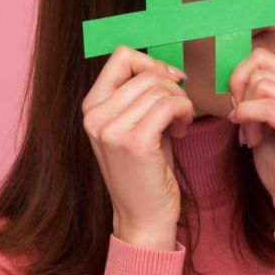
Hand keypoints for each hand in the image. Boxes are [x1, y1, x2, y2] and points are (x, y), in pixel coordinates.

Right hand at [81, 46, 193, 249]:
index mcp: (91, 108)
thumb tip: (162, 67)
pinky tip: (181, 130)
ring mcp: (111, 129)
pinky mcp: (134, 142)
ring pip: (159, 89)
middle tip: (178, 112)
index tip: (169, 82)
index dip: (151, 63)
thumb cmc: (144, 171)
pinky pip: (169, 105)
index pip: (121, 56)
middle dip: (171, 87)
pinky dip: (184, 112)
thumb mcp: (132, 126)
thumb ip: (137, 96)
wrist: (142, 218)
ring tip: (179, 124)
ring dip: (180, 102)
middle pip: (145, 72)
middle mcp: (95, 116)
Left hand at [228, 47, 274, 234]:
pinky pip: (266, 108)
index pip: (264, 57)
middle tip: (242, 123)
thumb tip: (235, 77)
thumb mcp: (268, 124)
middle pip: (260, 67)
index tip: (239, 106)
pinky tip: (248, 137)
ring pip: (261, 85)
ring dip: (245, 110)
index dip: (240, 78)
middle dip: (240, 94)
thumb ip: (256, 98)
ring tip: (250, 136)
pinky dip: (248, 118)